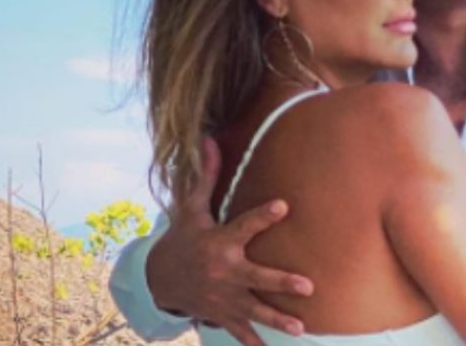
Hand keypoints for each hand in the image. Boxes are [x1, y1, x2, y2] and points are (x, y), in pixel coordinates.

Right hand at [146, 138, 313, 345]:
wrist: (157, 278)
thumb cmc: (183, 237)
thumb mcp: (190, 208)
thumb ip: (205, 177)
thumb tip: (209, 139)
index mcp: (219, 242)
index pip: (244, 225)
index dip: (263, 215)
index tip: (284, 205)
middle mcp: (223, 271)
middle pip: (256, 278)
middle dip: (280, 282)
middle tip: (308, 285)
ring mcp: (222, 297)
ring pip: (253, 310)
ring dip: (276, 319)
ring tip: (301, 328)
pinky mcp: (221, 313)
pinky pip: (238, 330)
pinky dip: (251, 342)